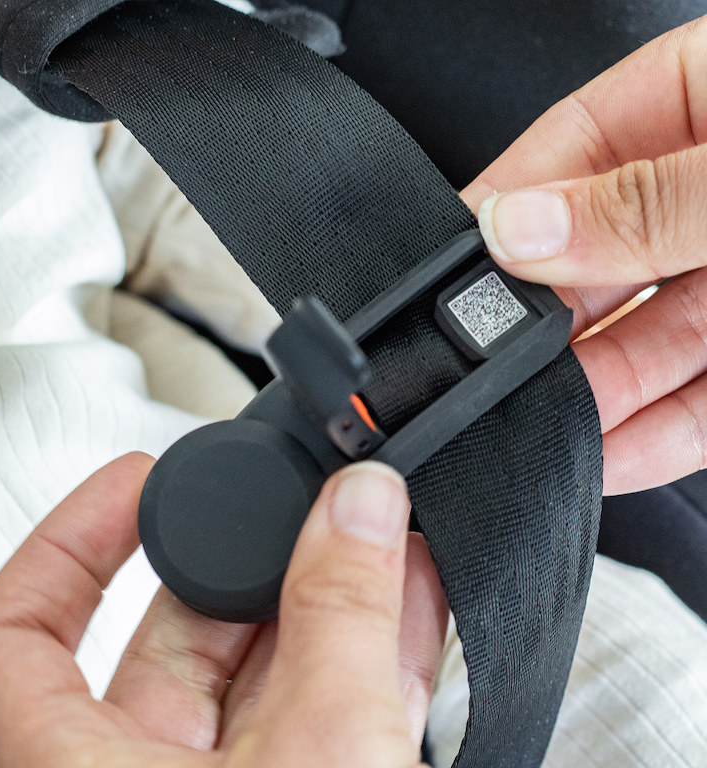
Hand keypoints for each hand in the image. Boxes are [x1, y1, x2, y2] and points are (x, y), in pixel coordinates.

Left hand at [0, 453, 446, 767]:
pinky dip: (375, 646)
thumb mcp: (320, 753)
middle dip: (255, 557)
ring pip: (269, 667)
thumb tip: (359, 506)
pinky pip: (332, 704)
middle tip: (313, 499)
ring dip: (333, 593)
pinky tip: (415, 591)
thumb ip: (341, 619)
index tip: (132, 479)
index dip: (67, 542)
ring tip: (380, 526)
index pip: (19, 637)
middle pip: (178, 634)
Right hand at [460, 16, 706, 494]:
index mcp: (706, 99)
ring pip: (641, 342)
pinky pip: (699, 397)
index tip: (450, 269)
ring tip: (539, 428)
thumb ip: (647, 200)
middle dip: (542, 325)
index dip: (505, 212)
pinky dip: (655, 433)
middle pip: (594, 264)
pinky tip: (609, 454)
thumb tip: (523, 228)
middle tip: (489, 370)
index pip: (569, 153)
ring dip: (589, 392)